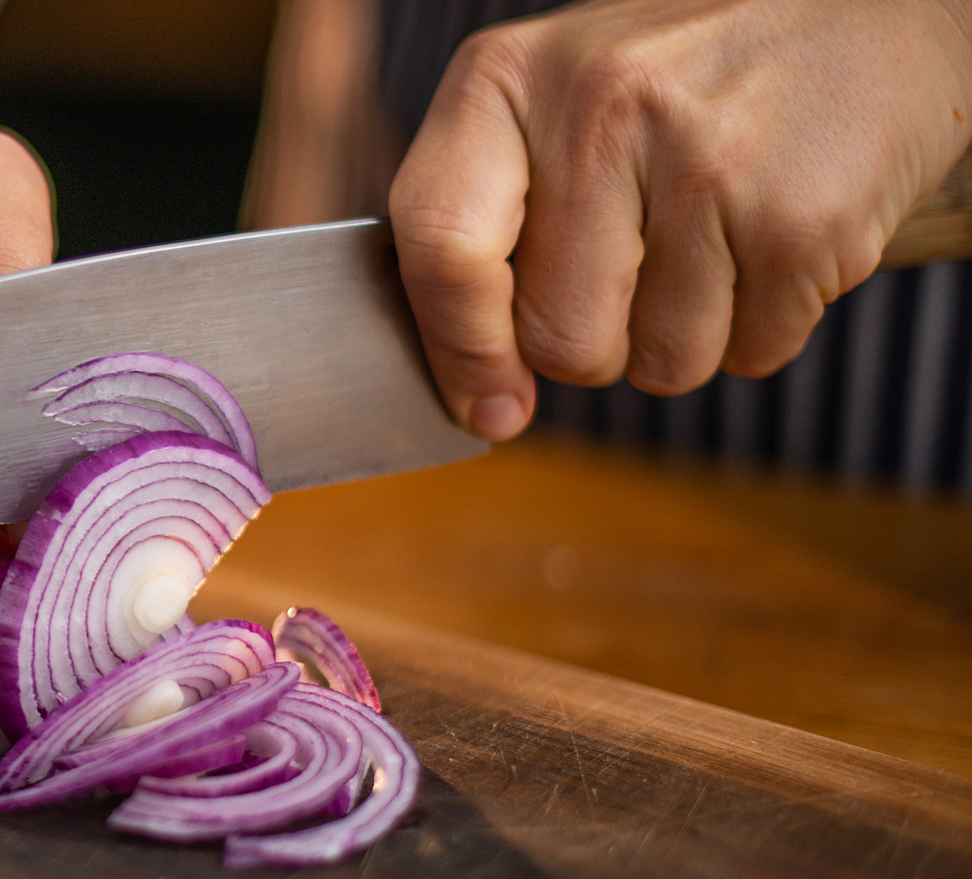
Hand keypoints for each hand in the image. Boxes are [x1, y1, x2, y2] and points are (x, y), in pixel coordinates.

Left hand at [390, 0, 971, 440]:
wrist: (870, 4)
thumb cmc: (687, 73)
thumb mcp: (559, 100)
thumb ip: (491, 222)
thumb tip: (480, 395)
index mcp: (507, 78)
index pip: (438, 242)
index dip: (459, 348)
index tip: (491, 407)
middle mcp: (599, 106)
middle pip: (557, 338)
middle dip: (598, 342)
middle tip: (643, 265)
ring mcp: (705, 160)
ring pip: (658, 364)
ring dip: (686, 336)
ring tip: (717, 234)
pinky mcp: (799, 218)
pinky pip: (751, 353)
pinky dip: (765, 325)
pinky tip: (773, 235)